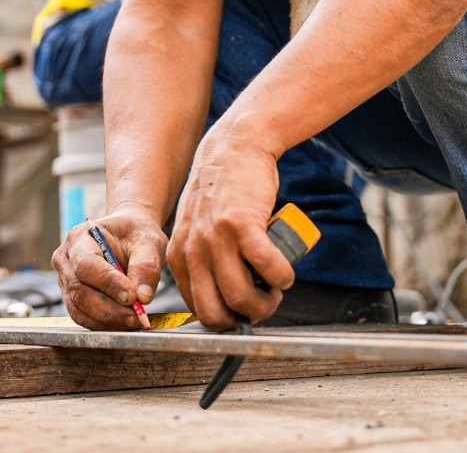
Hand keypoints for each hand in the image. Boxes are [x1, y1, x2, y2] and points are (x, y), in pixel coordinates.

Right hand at [52, 209, 165, 329]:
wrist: (129, 237)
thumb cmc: (135, 234)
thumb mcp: (148, 242)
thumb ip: (147, 266)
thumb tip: (143, 297)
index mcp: (80, 237)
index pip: (87, 264)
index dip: (108, 283)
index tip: (132, 296)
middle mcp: (66, 260)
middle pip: (79, 291)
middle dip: (109, 308)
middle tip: (136, 316)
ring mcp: (66, 280)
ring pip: (79, 309)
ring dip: (107, 320)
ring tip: (134, 320)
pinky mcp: (72, 298)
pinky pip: (83, 317)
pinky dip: (104, 324)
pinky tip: (124, 322)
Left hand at [169, 125, 294, 329]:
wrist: (235, 147)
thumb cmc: (224, 191)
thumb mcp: (196, 227)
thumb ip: (200, 258)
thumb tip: (222, 298)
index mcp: (180, 256)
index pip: (198, 309)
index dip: (226, 319)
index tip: (245, 312)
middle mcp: (193, 250)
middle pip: (217, 312)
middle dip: (245, 318)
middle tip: (264, 305)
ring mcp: (216, 238)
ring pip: (242, 296)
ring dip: (267, 303)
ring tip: (277, 289)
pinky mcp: (242, 224)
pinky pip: (268, 266)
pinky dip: (283, 277)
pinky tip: (287, 274)